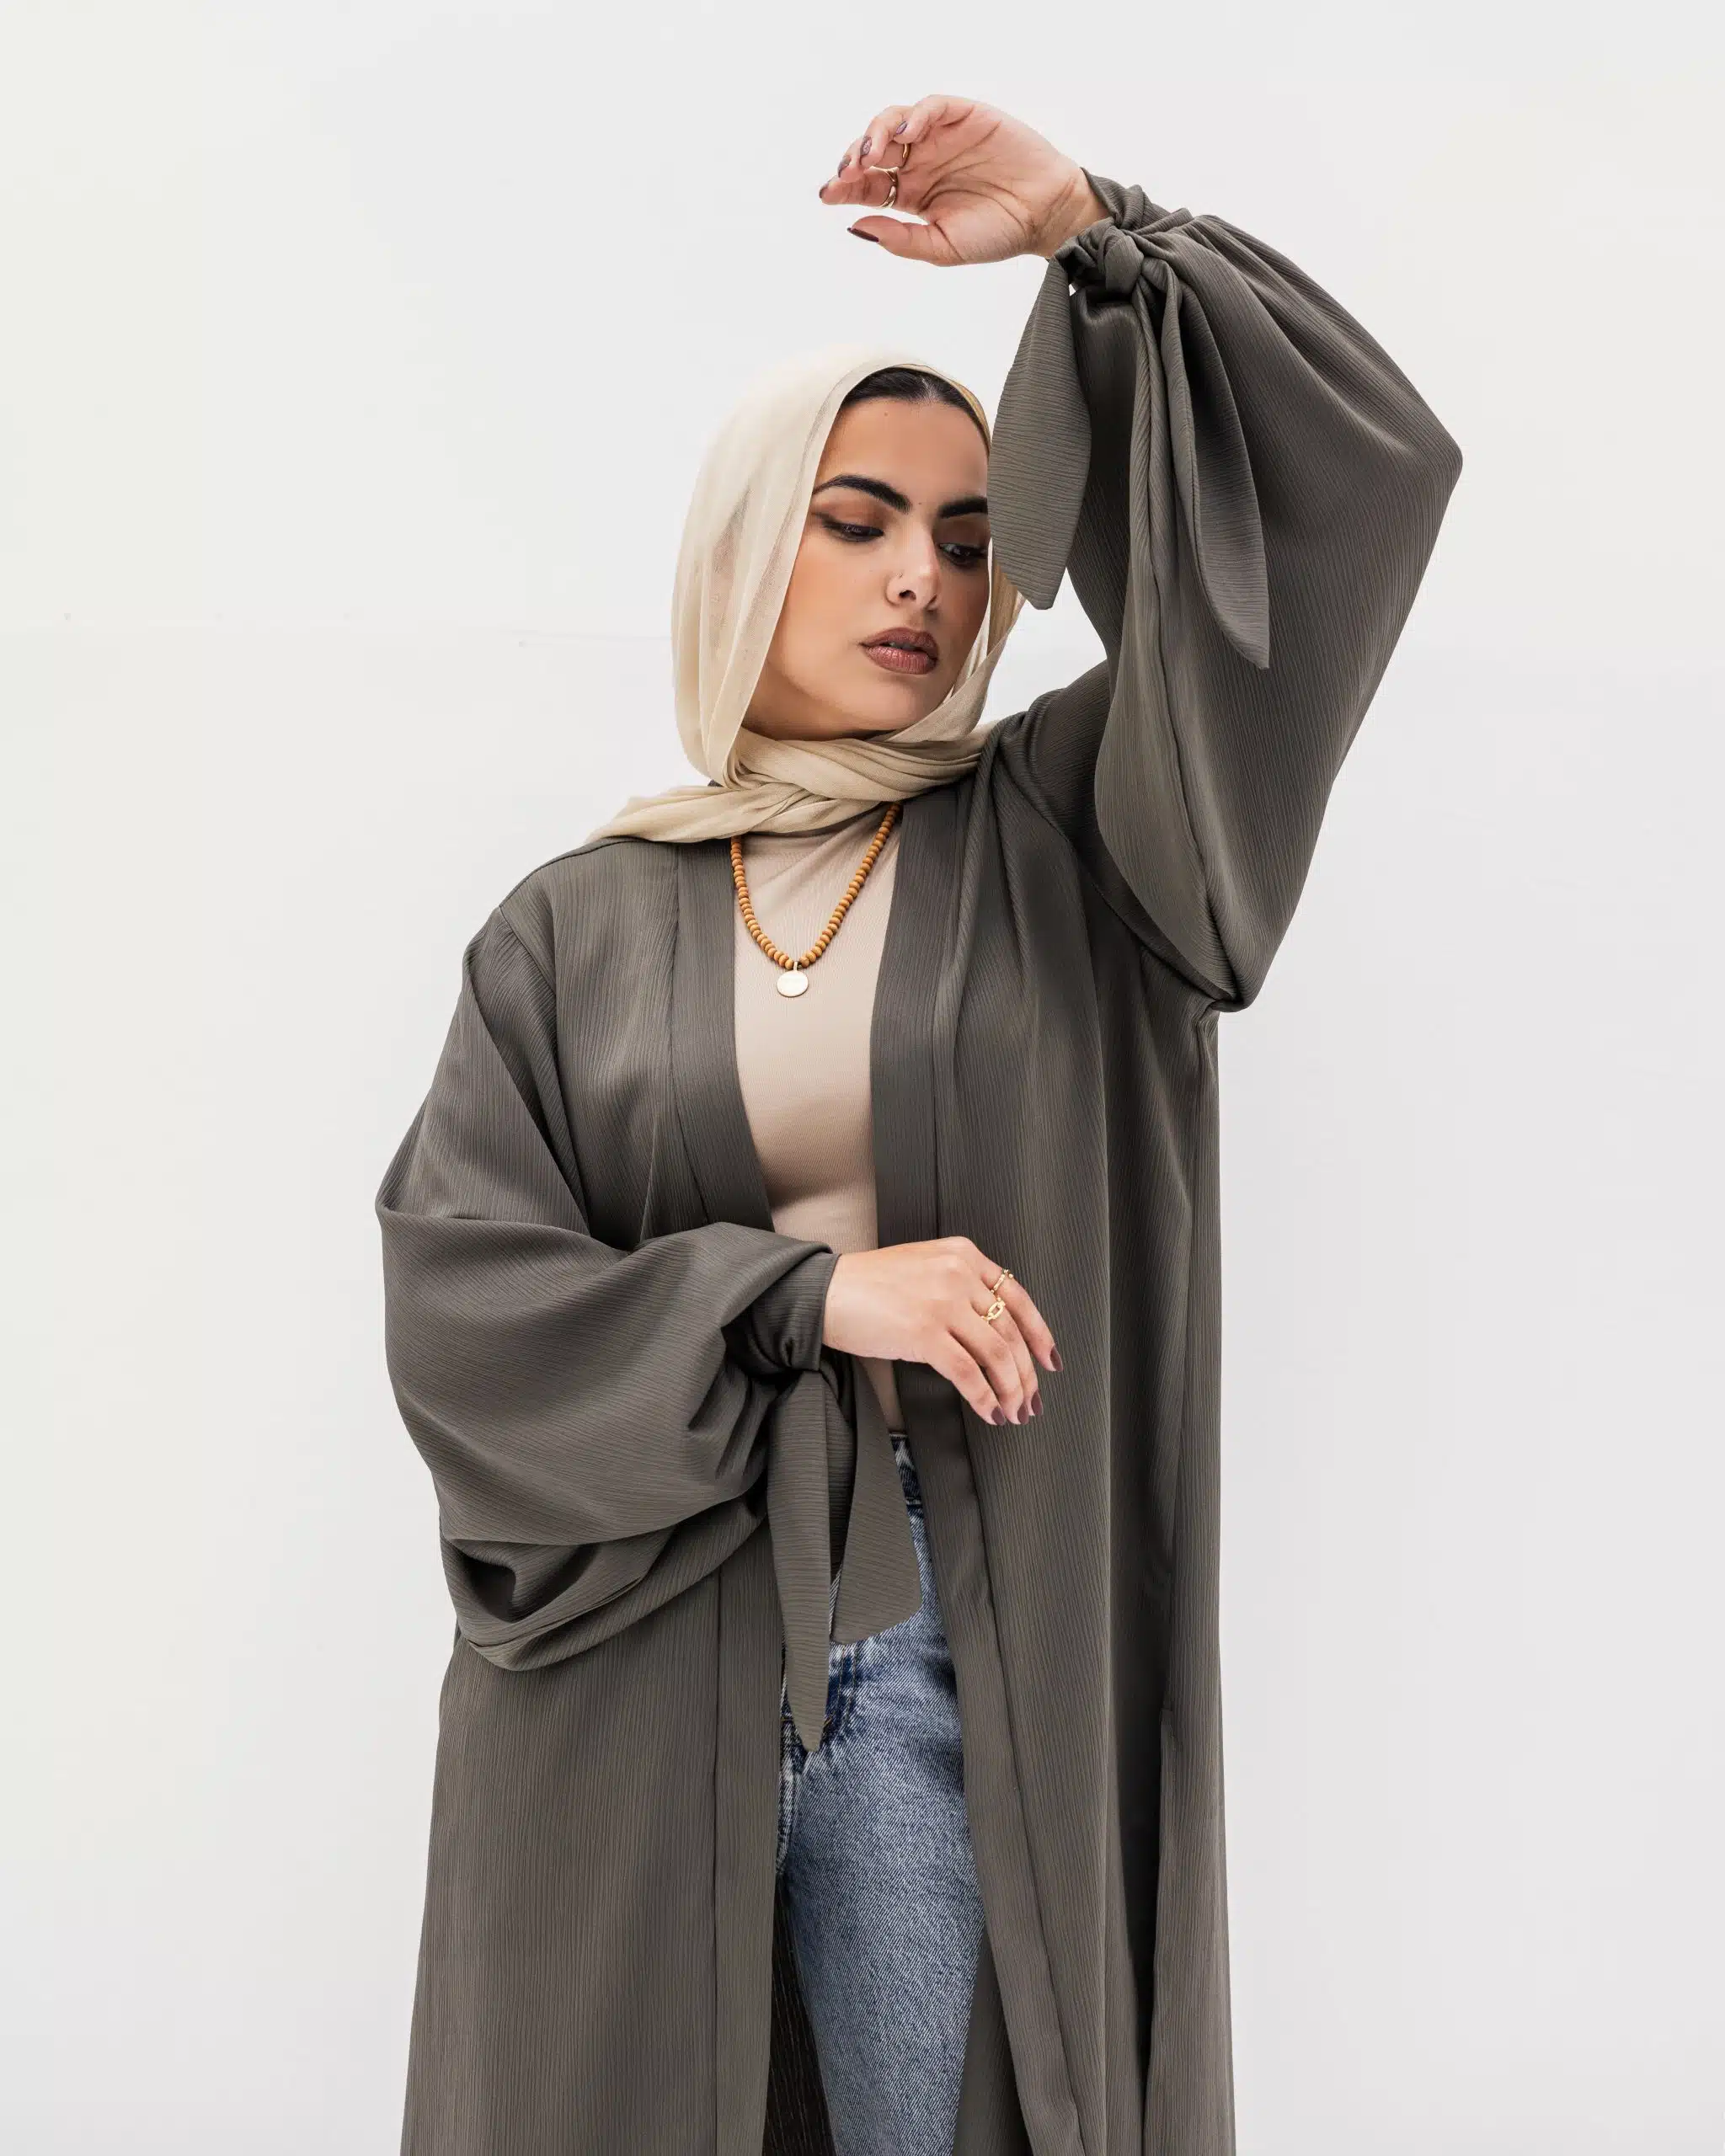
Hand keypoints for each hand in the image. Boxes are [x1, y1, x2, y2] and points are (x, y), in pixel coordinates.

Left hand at [816, 95, 1107, 266]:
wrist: (1045, 216)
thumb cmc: (997, 234)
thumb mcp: (943, 247)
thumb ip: (901, 239)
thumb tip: (856, 225)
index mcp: (912, 194)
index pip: (868, 185)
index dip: (845, 186)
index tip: (827, 194)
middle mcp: (921, 162)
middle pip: (874, 150)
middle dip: (854, 158)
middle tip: (845, 173)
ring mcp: (941, 137)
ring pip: (895, 122)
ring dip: (876, 133)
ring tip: (871, 154)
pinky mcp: (965, 116)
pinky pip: (932, 106)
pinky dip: (916, 114)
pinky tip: (907, 132)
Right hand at [820, 1237, 1060, 1426]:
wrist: (824, 1291)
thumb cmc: (869, 1285)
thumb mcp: (924, 1268)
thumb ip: (960, 1285)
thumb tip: (994, 1332)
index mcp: (963, 1254)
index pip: (1018, 1298)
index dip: (1040, 1335)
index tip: (1049, 1361)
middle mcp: (958, 1274)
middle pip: (1010, 1332)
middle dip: (1026, 1374)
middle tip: (1030, 1400)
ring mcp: (942, 1303)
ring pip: (996, 1355)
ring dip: (1010, 1391)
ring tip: (1012, 1412)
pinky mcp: (923, 1333)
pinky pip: (968, 1373)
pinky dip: (983, 1397)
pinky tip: (988, 1411)